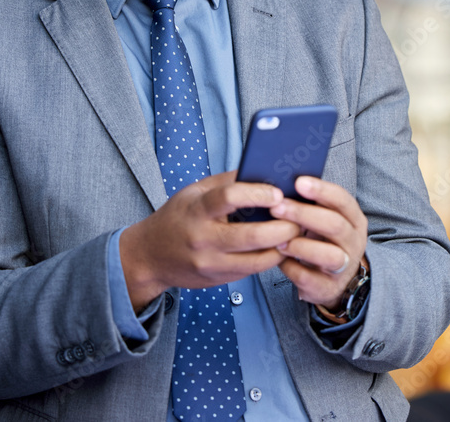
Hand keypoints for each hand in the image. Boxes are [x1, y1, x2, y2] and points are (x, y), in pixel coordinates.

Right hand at [120, 170, 301, 310]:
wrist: (150, 256)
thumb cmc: (177, 218)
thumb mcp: (194, 192)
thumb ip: (226, 181)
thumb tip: (263, 170)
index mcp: (196, 209)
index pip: (229, 198)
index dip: (257, 194)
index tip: (277, 192)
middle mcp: (202, 238)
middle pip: (251, 236)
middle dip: (282, 227)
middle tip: (299, 217)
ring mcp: (211, 263)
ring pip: (258, 259)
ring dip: (283, 246)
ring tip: (296, 232)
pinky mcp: (219, 279)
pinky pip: (253, 271)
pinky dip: (271, 258)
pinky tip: (281, 246)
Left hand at [269, 176, 368, 309]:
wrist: (334, 279)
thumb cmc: (323, 239)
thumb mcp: (323, 218)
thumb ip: (309, 203)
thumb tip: (279, 183)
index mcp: (353, 219)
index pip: (343, 200)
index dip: (322, 190)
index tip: (298, 182)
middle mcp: (353, 242)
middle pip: (335, 225)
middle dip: (304, 214)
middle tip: (277, 207)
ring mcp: (344, 267)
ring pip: (329, 255)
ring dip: (301, 245)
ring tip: (278, 240)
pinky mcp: (328, 288)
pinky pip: (309, 278)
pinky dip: (290, 267)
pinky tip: (278, 258)